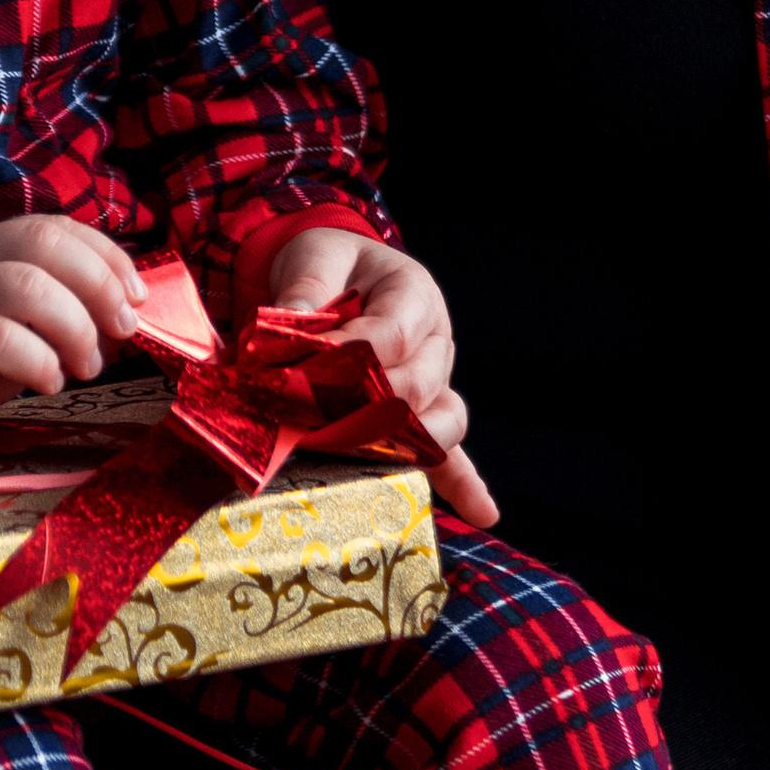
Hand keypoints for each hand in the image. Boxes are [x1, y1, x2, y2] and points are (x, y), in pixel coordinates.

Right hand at [0, 213, 147, 456]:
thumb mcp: (2, 319)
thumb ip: (50, 306)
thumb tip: (121, 315)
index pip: (51, 226)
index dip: (104, 254)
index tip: (135, 294)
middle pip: (43, 244)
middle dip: (98, 284)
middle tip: (120, 329)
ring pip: (26, 288)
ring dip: (75, 327)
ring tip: (86, 365)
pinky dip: (39, 360)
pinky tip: (49, 381)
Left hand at [261, 225, 497, 527]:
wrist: (333, 277)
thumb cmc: (328, 266)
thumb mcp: (315, 256)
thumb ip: (305, 287)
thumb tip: (288, 326)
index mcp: (413, 294)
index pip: (390, 335)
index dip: (349, 357)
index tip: (303, 370)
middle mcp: (434, 342)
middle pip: (417, 386)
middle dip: (365, 408)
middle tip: (310, 419)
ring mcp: (434, 384)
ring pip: (438, 423)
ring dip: (402, 444)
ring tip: (364, 457)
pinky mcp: (423, 417)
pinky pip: (452, 454)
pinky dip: (464, 484)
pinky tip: (481, 514)